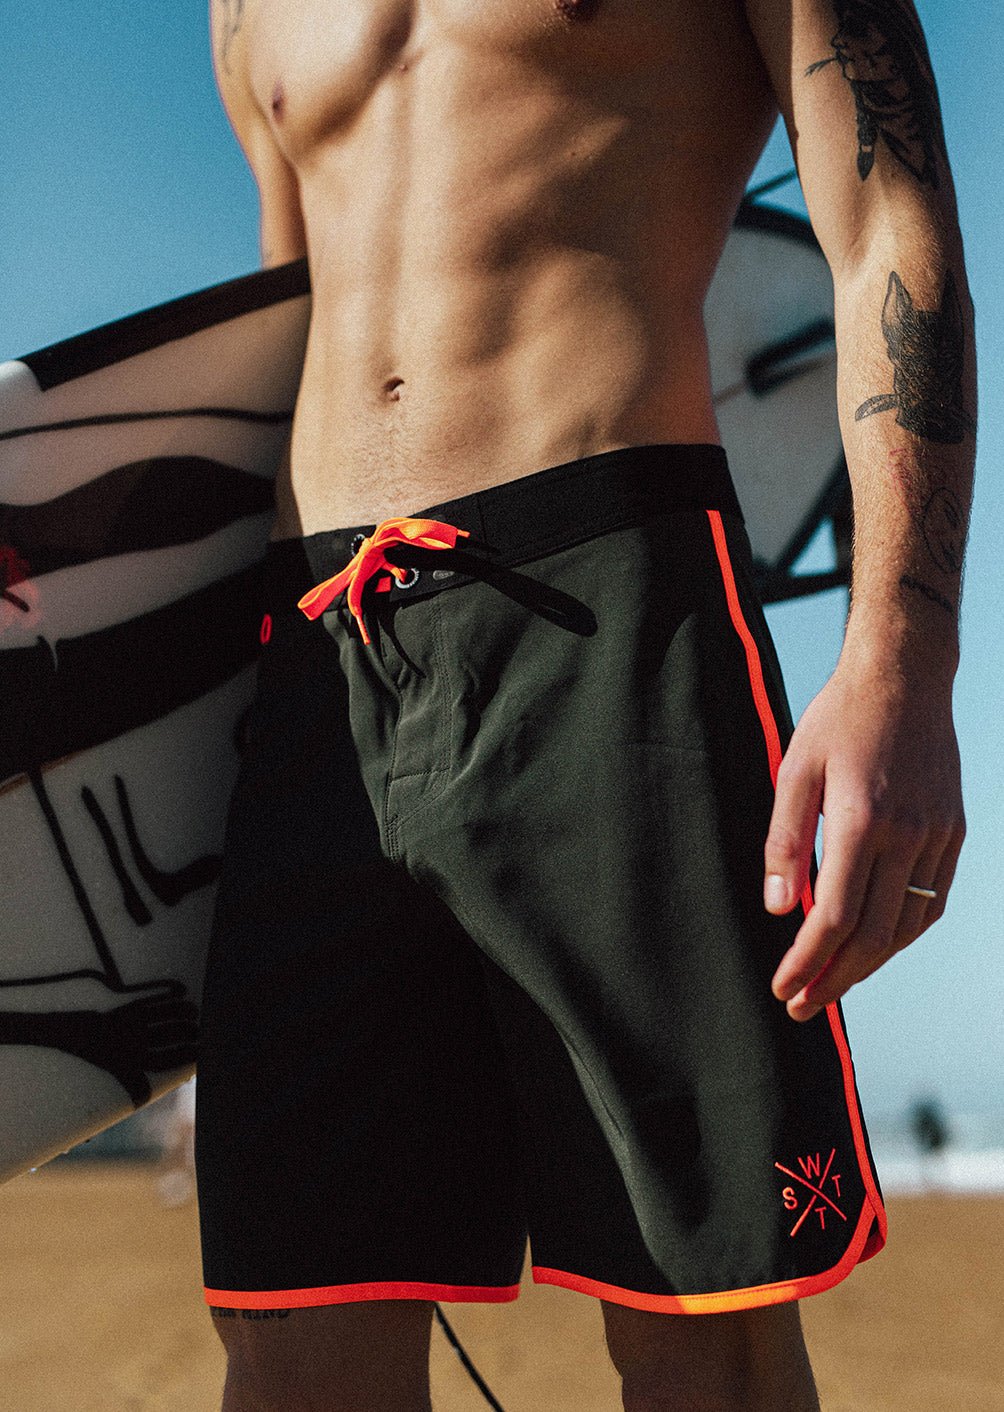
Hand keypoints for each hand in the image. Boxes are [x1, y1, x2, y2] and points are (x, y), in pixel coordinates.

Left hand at [763, 657, 964, 1020]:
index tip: (784, 986)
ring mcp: (938, 835)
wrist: (904, 678)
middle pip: (875, 935)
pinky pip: (932, 901)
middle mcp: (908, 835)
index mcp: (863, 821)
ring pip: (909, 926)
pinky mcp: (955, 831)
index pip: (836, 917)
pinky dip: (903, 933)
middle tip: (802, 1005)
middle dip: (835, 979)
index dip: (808, 960)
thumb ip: (785, 843)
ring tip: (832, 983)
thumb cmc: (838, 720)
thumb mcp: (794, 771)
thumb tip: (781, 910)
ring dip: (870, 965)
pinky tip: (875, 946)